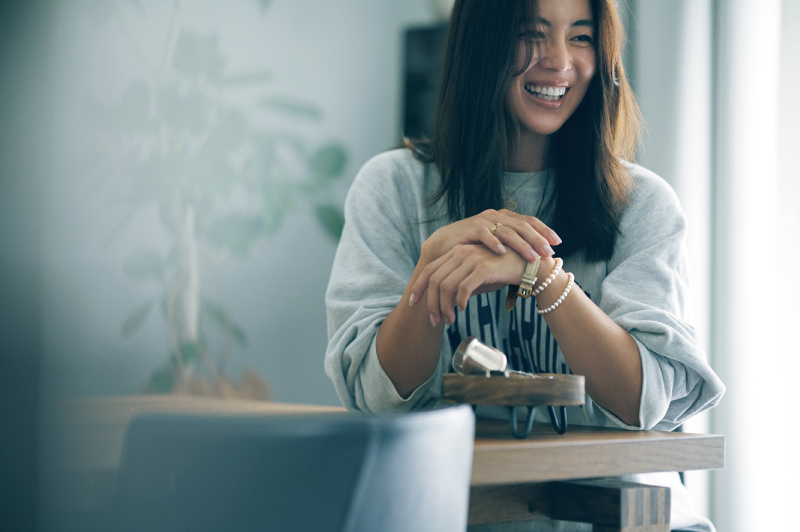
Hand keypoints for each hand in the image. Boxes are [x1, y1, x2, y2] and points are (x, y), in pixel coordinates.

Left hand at [410, 244, 526, 324]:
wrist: (529, 266)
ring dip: (445, 307)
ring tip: (450, 320)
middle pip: (435, 280)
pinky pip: (464, 287)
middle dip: (431, 303)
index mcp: (457, 253)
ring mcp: (472, 259)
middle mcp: (462, 253)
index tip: (413, 302)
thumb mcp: (477, 277)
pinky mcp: (483, 267)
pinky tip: (463, 309)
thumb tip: (446, 303)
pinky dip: (460, 301)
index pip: (430, 269)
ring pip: (446, 285)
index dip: (419, 286)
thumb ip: (461, 284)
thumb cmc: (503, 272)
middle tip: (434, 320)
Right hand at [421, 209, 559, 263]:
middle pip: (521, 225)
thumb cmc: (473, 250)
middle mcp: (495, 216)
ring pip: (506, 230)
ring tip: (532, 257)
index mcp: (504, 218)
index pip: (529, 221)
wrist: (444, 246)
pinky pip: (484, 234)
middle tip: (548, 252)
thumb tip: (538, 262)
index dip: (544, 230)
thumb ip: (514, 250)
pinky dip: (493, 243)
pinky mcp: (469, 229)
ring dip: (520, 244)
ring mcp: (482, 221)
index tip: (558, 243)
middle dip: (537, 239)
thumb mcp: (497, 248)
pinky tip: (502, 252)